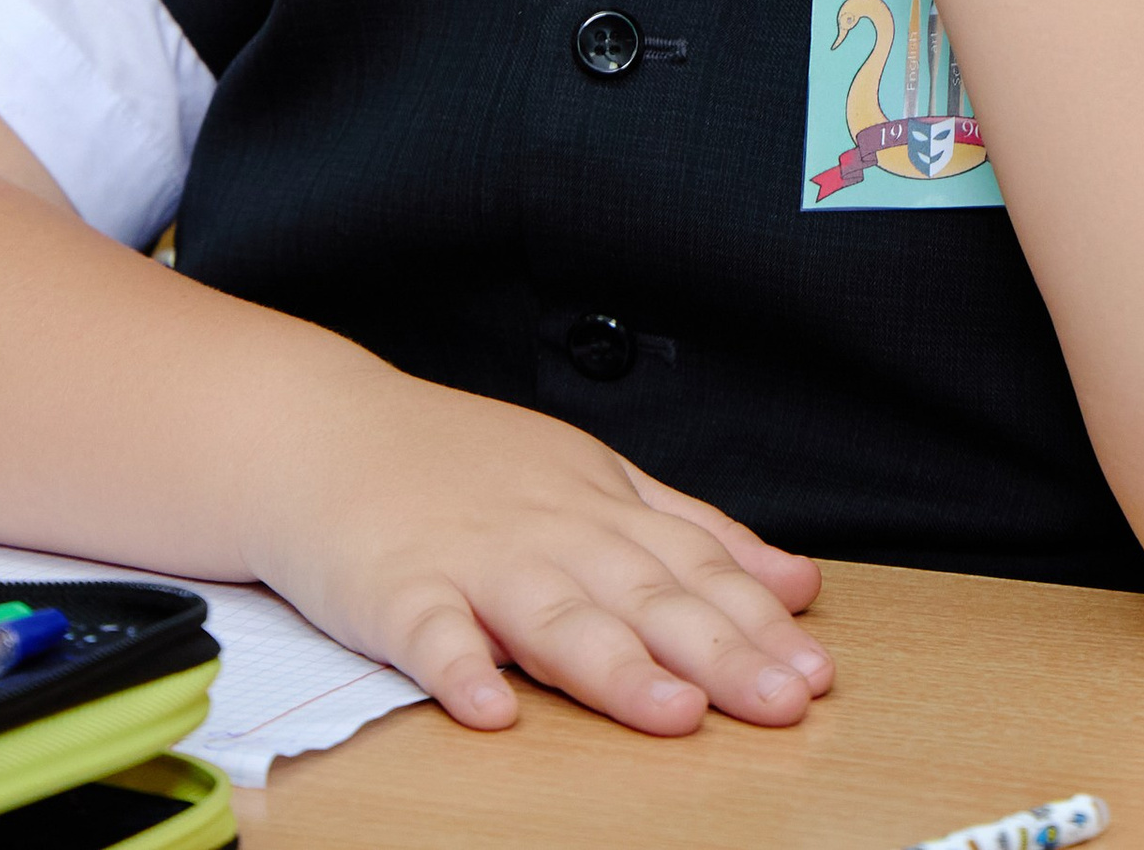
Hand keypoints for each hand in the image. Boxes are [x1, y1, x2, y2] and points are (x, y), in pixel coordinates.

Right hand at [253, 381, 830, 735]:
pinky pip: (431, 633)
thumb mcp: (595, 479)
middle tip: (782, 702)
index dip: (757, 620)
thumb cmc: (464, 466)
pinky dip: (459, 669)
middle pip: (645, 595)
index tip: (814, 670)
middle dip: (720, 650)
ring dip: (616, 667)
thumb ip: (694, 531)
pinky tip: (489, 710)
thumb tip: (795, 581)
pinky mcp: (395, 590)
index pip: (694, 566)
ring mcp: (473, 559)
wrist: (328, 429)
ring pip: (554, 617)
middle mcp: (550, 531)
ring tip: (673, 714)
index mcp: (600, 506)